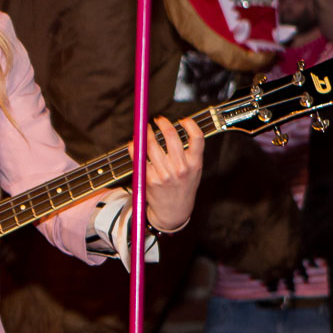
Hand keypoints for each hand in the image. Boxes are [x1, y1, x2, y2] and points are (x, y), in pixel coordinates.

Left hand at [141, 115, 204, 231]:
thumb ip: (189, 152)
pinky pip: (139, 157)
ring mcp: (164, 174)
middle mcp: (180, 168)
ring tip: (146, 130)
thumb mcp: (195, 171)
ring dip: (147, 132)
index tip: (182, 120)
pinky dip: (135, 147)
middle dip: (162, 123)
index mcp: (195, 164)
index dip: (189, 124)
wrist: (173, 213)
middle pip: (171, 136)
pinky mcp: (150, 179)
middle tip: (158, 120)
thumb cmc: (183, 188)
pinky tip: (136, 143)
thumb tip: (175, 128)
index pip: (196, 137)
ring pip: (152, 145)